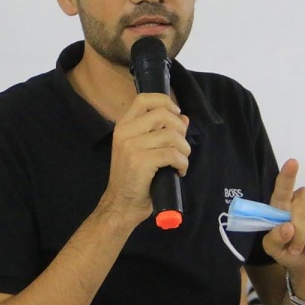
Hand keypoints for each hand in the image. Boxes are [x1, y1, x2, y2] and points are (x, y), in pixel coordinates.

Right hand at [97, 93, 189, 229]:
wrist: (121, 205)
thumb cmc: (134, 179)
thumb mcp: (143, 150)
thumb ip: (161, 132)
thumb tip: (183, 117)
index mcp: (123, 126)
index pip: (144, 99)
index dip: (165, 102)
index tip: (176, 115)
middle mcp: (125, 132)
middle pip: (163, 114)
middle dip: (180, 129)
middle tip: (181, 146)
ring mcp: (131, 146)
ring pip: (171, 135)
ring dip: (184, 149)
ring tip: (181, 161)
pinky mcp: (141, 161)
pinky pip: (173, 154)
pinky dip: (182, 163)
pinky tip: (179, 171)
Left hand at [261, 159, 304, 277]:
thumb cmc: (287, 249)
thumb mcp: (273, 248)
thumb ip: (274, 239)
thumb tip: (287, 228)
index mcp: (282, 202)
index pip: (284, 187)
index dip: (288, 175)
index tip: (292, 162)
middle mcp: (303, 197)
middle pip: (302, 212)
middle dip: (299, 237)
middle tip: (296, 249)